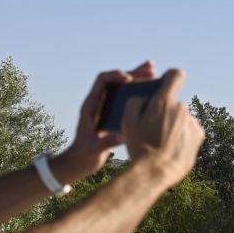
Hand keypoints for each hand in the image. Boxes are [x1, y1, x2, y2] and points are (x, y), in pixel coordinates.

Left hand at [51, 60, 156, 185]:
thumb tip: (122, 135)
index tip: (129, 78)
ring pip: (124, 88)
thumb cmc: (83, 156)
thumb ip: (106, 142)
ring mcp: (108, 108)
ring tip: (154, 71)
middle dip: (134, 73)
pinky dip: (140, 92)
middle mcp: (100, 103)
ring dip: (138, 79)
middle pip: (117, 81)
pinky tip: (153, 91)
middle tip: (151, 69)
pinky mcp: (115, 115)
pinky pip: (128, 99)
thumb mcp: (94, 149)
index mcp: (91, 105)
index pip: (102, 81)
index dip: (115, 76)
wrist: (79, 163)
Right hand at [123, 67, 203, 184]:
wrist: (155, 172)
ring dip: (174, 125)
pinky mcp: (199, 137)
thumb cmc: (139, 146)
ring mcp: (192, 122)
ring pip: (182, 119)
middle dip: (166, 111)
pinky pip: (190, 131)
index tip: (166, 82)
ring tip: (162, 143)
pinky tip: (172, 148)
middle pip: (174, 103)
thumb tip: (144, 98)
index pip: (176, 75)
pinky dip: (183, 136)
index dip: (170, 77)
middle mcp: (182, 108)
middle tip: (154, 128)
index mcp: (164, 101)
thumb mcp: (127, 122)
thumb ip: (135, 102)